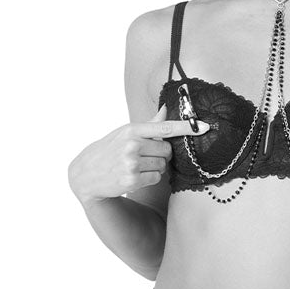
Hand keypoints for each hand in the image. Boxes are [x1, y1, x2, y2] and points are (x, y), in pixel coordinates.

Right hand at [68, 103, 209, 204]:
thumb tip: (166, 108)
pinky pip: (156, 178)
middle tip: (146, 155)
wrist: (86, 173)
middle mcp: (132, 145)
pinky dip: (150, 178)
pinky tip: (135, 176)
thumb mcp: (125, 132)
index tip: (203, 126)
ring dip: (156, 167)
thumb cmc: (109, 150)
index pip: (165, 127)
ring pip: (163, 165)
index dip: (186, 127)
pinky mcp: (132, 180)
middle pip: (167, 150)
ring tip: (137, 166)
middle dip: (162, 154)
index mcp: (132, 129)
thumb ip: (150, 124)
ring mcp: (131, 163)